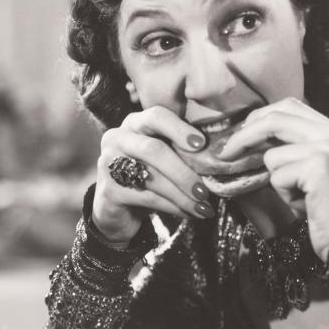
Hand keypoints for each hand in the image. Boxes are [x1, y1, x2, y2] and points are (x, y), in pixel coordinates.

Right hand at [92, 106, 264, 244]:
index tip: (201, 144)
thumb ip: (180, 149)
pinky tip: (188, 213)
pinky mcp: (108, 190)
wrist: (116, 208)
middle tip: (205, 190)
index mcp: (134, 123)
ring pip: (151, 177)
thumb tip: (220, 155)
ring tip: (202, 206)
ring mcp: (108, 163)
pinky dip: (172, 207)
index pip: (156, 116)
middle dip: (183, 172)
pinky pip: (146, 197)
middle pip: (153, 150)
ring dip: (181, 194)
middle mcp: (117, 137)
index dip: (179, 129)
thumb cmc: (147, 176)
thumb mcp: (163, 157)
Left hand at [217, 98, 328, 259]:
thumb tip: (248, 136)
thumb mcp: (310, 169)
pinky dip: (284, 194)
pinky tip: (304, 203)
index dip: (259, 117)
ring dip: (276, 180)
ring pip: (272, 154)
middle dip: (244, 136)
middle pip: (275, 118)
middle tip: (225, 153)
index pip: (289, 106)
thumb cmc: (325, 206)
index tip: (239, 134)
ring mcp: (328, 148)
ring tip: (298, 195)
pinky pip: (277, 176)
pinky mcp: (319, 166)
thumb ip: (290, 147)